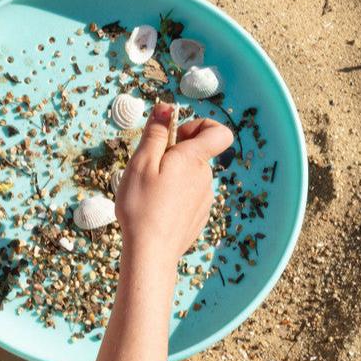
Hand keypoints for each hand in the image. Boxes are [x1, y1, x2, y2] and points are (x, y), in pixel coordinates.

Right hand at [115, 102, 232, 267]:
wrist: (150, 253)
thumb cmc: (141, 206)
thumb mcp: (141, 163)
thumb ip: (156, 132)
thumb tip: (166, 107)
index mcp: (194, 159)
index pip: (218, 132)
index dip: (199, 126)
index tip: (175, 137)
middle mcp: (205, 178)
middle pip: (197, 154)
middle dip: (175, 154)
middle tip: (149, 168)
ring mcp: (204, 199)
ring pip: (191, 176)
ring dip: (173, 177)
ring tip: (149, 193)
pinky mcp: (198, 217)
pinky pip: (189, 197)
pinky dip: (174, 197)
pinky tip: (156, 209)